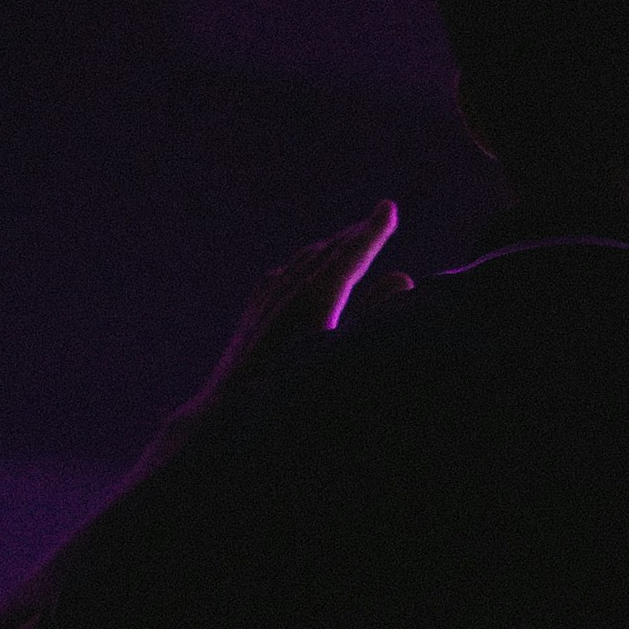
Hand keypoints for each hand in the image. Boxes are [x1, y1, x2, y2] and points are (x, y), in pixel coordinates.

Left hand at [150, 203, 407, 465]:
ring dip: (326, 248)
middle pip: (326, 254)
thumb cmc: (293, 395)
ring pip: (300, 264)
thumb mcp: (343, 356)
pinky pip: (275, 280)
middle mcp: (287, 294)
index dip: (372, 232)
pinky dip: (295, 267)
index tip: (388, 208)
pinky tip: (294, 271)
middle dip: (352, 234)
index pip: (350, 256)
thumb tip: (404, 278)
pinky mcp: (249, 321)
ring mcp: (265, 305)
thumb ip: (372, 315)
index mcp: (315, 300)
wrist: (225, 420)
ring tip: (344, 239)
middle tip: (376, 216)